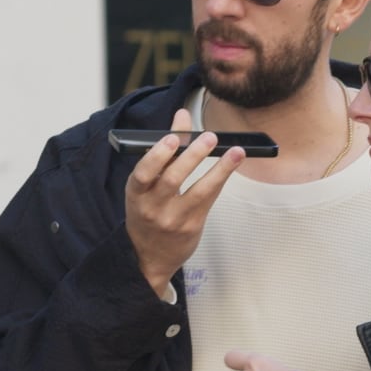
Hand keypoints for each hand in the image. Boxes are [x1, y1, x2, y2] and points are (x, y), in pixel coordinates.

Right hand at [125, 109, 246, 293]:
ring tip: (234, 151)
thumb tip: (182, 115)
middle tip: (209, 137)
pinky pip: (209, 199)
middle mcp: (152, 207)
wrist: (148, 256)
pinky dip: (221, 178)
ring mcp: (173, 219)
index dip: (157, 155)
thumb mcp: (147, 184)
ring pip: (198, 191)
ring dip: (219, 169)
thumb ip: (165, 150)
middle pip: (173, 179)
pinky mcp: (191, 226)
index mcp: (136, 193)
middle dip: (192, 156)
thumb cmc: (148, 211)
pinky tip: (231, 163)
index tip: (172, 137)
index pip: (143, 172)